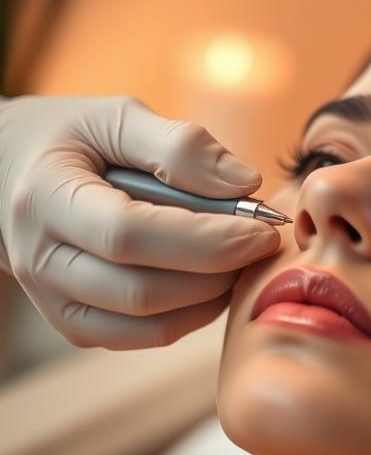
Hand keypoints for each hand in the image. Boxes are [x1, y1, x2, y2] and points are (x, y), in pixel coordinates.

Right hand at [0, 95, 280, 348]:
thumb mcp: (117, 117)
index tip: (262, 230)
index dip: (205, 239)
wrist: (9, 172)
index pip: (129, 234)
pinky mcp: (74, 324)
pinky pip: (142, 337)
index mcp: (45, 197)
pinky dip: (190, 316)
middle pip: (140, 290)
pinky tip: (214, 281)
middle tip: (262, 244)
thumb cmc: (71, 139)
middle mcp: (39, 260)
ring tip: (240, 259)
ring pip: (146, 324)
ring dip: (209, 297)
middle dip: (217, 272)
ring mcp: (52, 301)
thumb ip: (180, 144)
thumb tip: (246, 183)